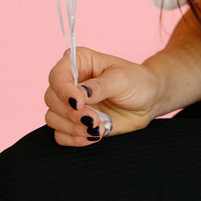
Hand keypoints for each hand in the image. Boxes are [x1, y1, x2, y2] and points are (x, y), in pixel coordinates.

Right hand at [45, 47, 161, 146]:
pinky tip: (94, 135)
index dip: (64, 90)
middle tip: (94, 119)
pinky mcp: (74, 122)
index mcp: (80, 62)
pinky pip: (60, 134)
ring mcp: (70, 103)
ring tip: (98, 127)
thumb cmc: (137, 82)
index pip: (58, 74)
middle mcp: (70, 81)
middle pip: (51, 98)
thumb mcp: (122, 79)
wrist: (149, 101)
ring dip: (73, 127)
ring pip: (53, 118)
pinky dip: (74, 138)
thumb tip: (79, 95)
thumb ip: (100, 87)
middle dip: (71, 113)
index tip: (79, 103)